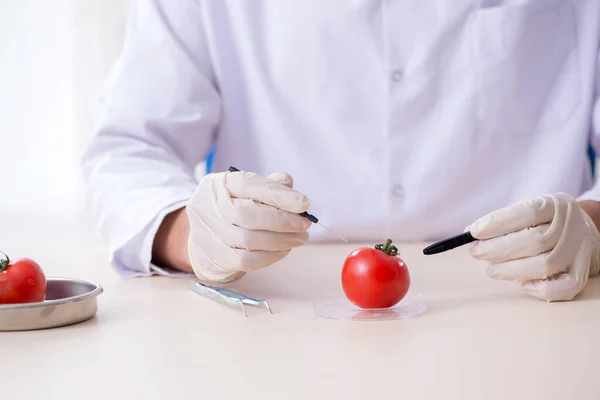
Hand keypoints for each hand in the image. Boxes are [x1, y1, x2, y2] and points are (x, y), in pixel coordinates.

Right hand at [186, 169, 310, 281]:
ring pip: (248, 240)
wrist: (206, 233)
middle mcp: (207, 206)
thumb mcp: (246, 190)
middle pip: (247, 215)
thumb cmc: (233, 207)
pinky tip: (283, 250)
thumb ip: (268, 186)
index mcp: (218, 184)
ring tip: (299, 238)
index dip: (278, 195)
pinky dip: (270, 256)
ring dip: (280, 240)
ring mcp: (208, 233)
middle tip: (304, 225)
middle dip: (282, 221)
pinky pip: (245, 261)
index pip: (249, 185)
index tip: (304, 204)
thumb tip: (289, 187)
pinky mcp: (214, 257)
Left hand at [468, 193, 599, 300]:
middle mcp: (572, 226)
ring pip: (546, 265)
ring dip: (511, 270)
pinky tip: (522, 284)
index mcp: (556, 205)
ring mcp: (579, 250)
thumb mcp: (530, 212)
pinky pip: (564, 287)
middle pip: (535, 241)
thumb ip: (504, 221)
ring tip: (492, 269)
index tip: (473, 231)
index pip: (527, 212)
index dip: (498, 222)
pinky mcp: (583, 272)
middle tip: (476, 252)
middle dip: (498, 249)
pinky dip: (540, 289)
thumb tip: (471, 231)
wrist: (585, 233)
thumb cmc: (545, 223)